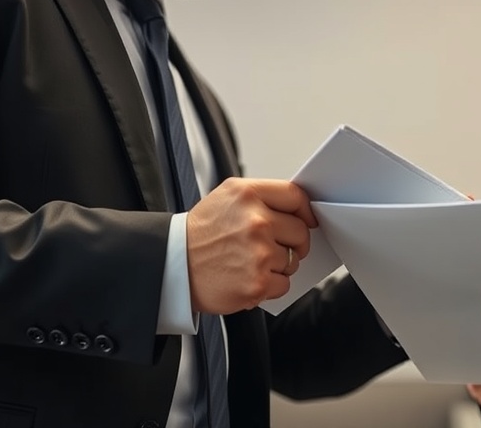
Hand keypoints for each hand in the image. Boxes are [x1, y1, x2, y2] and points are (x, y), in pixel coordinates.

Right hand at [186, 177, 317, 313]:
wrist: (173, 267)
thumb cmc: (200, 234)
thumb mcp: (226, 197)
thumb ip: (261, 197)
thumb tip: (297, 208)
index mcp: (248, 195)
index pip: (295, 197)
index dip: (305, 210)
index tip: (307, 220)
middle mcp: (256, 221)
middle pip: (301, 231)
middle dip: (293, 242)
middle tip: (274, 247)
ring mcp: (259, 253)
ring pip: (293, 260)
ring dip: (278, 265)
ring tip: (250, 262)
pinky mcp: (258, 283)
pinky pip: (284, 283)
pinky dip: (270, 285)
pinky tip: (248, 277)